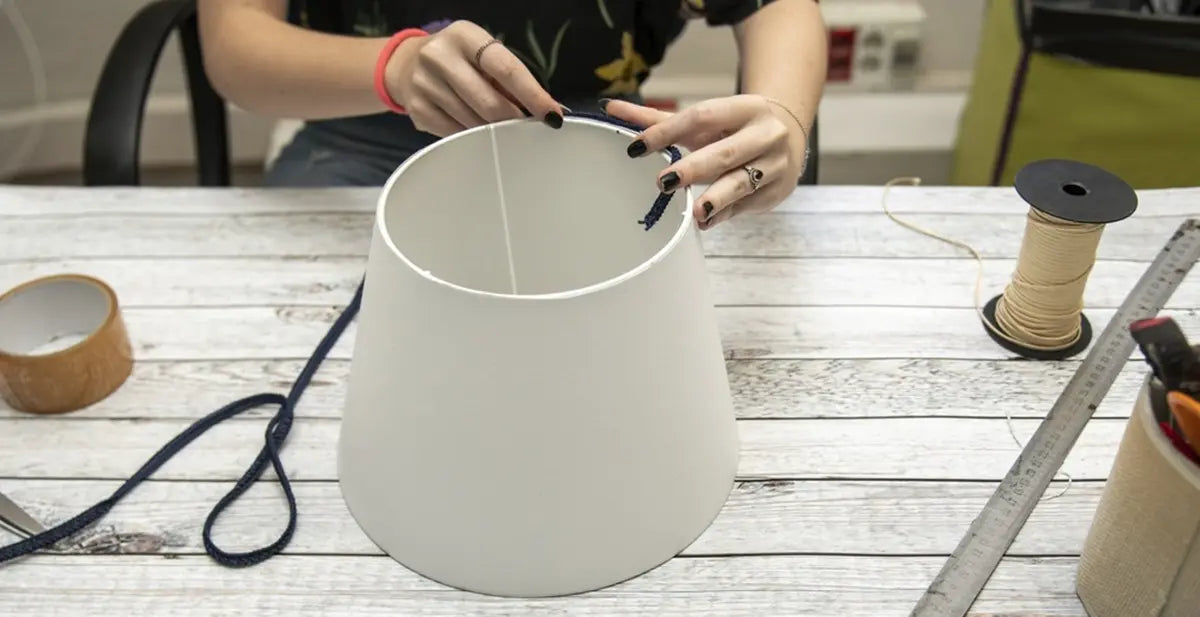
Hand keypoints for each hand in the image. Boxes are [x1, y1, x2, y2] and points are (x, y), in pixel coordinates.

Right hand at [385, 21, 564, 136]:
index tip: (552, 115)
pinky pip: (456, 134)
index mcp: (465, 36)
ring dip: (493, 131)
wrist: (406, 64)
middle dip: (513, 120)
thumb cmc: (459, 60)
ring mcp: (425, 84)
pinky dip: (471, 137)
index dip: (533, 95)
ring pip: (474, 122)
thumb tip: (548, 111)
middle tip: (524, 127)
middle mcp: (440, 56)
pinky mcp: (417, 110)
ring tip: (495, 126)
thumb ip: (510, 79)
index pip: (506, 69)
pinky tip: (473, 129)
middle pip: (490, 102)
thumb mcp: (483, 56)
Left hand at [604, 95, 809, 229]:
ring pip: (742, 183)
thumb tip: (609, 108)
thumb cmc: (734, 127)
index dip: (668, 132)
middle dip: (694, 168)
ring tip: (696, 211)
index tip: (637, 147)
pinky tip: (706, 221)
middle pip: (725, 152)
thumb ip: (658, 119)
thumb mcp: (704, 120)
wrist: (789, 136)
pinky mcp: (776, 192)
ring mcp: (774, 164)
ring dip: (716, 198)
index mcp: (745, 108)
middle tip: (664, 182)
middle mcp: (765, 134)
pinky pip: (745, 206)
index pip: (702, 116)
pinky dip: (724, 214)